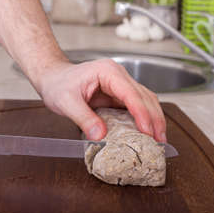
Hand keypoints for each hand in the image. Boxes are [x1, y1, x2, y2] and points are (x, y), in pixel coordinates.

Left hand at [36, 59, 166, 141]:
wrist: (53, 78)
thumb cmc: (58, 84)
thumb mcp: (66, 102)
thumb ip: (83, 118)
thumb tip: (101, 135)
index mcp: (108, 72)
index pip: (131, 93)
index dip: (142, 113)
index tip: (148, 131)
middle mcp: (118, 75)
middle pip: (145, 96)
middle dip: (154, 118)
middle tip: (160, 140)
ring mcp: (121, 84)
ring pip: (146, 100)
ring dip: (154, 119)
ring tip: (159, 139)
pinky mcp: (119, 94)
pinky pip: (137, 105)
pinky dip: (145, 118)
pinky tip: (149, 132)